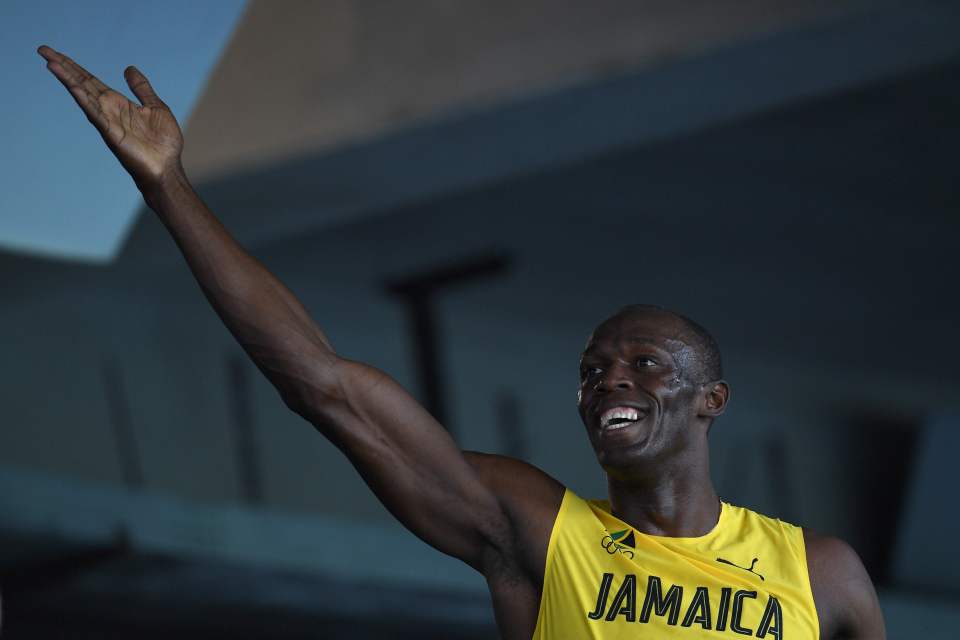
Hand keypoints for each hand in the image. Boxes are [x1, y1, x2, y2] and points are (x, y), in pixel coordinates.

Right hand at [38, 45, 184, 190]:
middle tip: (43, 50)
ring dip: (68, 79)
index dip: (74, 67)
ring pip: (84, 96)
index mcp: (118, 103)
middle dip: (63, 67)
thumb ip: (141, 88)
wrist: (167, 168)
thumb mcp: (155, 107)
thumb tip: (128, 68)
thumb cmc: (163, 143)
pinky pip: (97, 115)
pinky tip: (74, 88)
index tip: (55, 53)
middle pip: (82, 83)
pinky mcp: (112, 135)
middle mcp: (108, 110)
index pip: (90, 80)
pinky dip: (86, 101)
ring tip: (51, 63)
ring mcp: (108, 122)